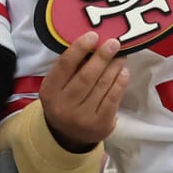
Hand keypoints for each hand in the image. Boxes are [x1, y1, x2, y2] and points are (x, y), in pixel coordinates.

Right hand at [40, 33, 127, 150]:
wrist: (67, 136)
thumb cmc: (64, 101)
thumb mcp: (57, 87)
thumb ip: (69, 69)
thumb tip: (93, 44)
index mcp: (49, 92)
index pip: (64, 66)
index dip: (79, 48)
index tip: (93, 35)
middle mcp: (63, 106)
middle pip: (86, 76)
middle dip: (102, 57)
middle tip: (114, 43)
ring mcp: (82, 117)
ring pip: (101, 86)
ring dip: (114, 67)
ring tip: (121, 56)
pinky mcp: (100, 125)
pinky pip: (113, 99)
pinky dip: (120, 83)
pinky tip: (123, 72)